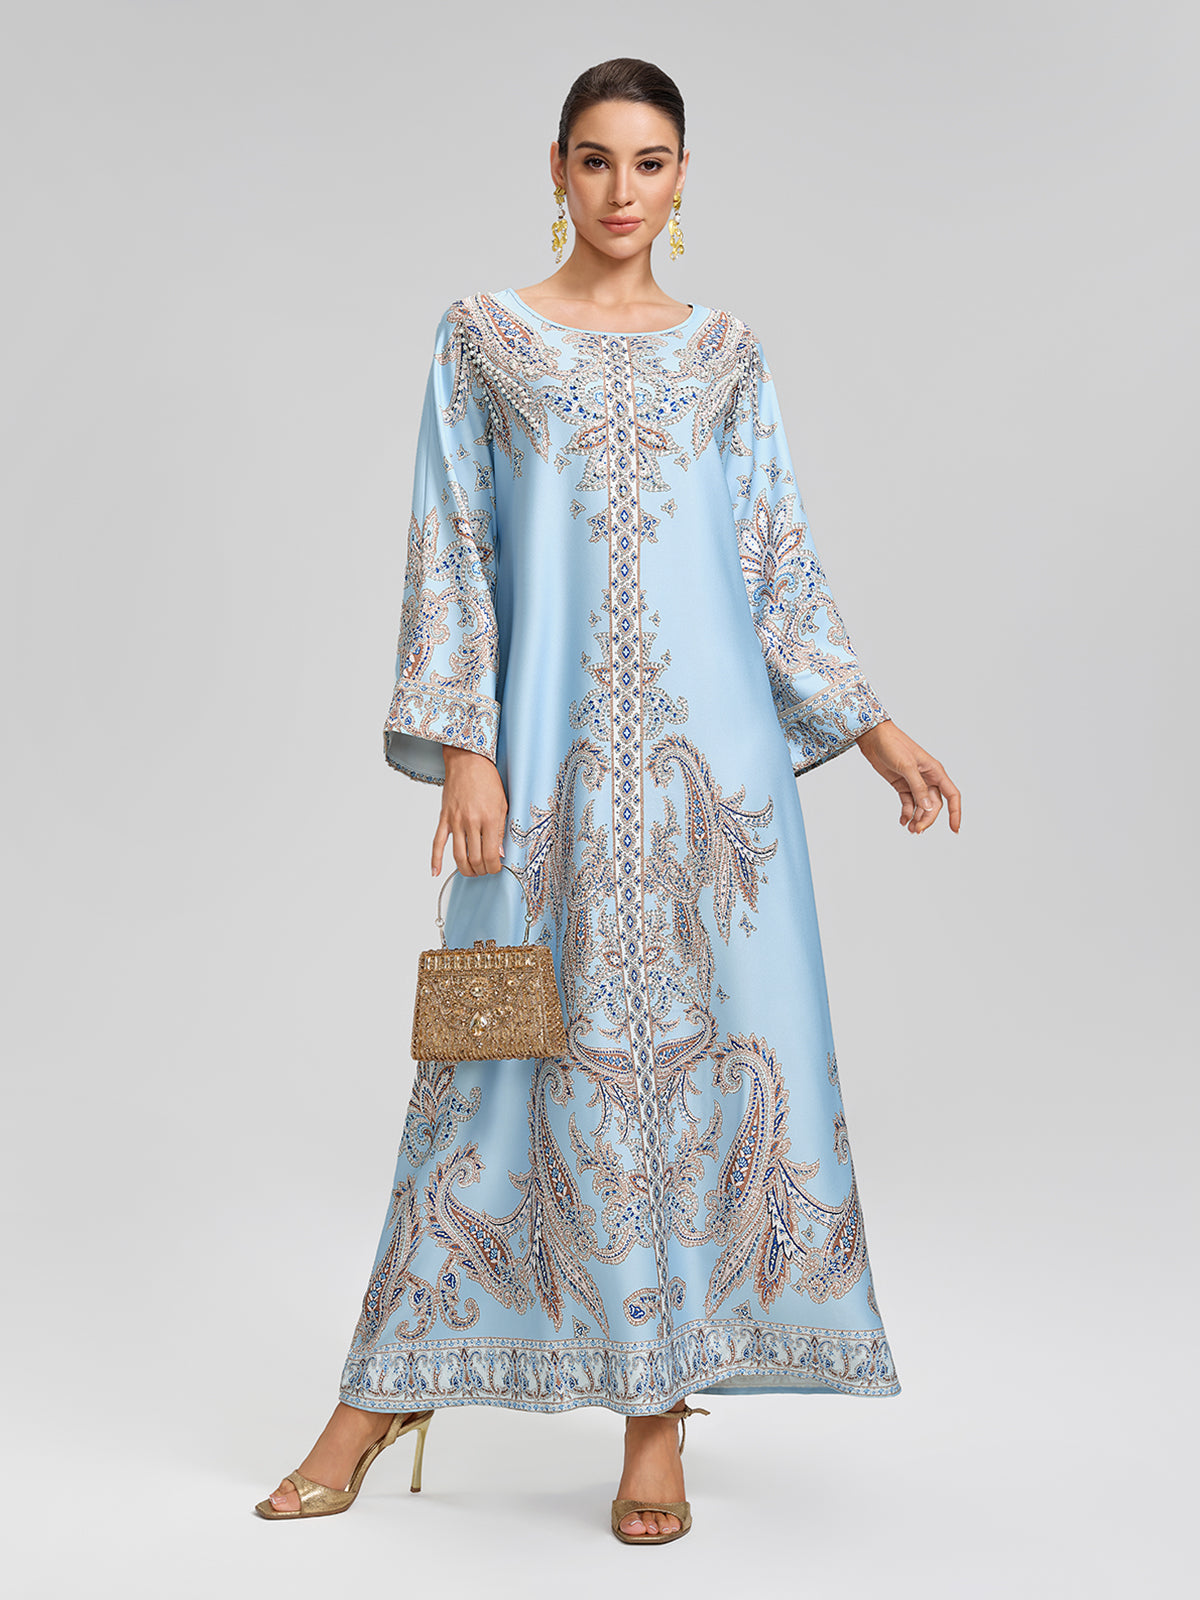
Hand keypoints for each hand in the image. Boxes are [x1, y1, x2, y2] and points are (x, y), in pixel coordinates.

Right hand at [432, 746, 508, 875]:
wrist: (468, 760)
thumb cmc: (487, 779)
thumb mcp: (503, 804)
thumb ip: (502, 830)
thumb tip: (500, 853)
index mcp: (489, 819)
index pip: (491, 854)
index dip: (494, 867)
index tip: (497, 868)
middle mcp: (471, 822)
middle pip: (474, 858)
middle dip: (481, 870)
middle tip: (486, 869)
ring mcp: (455, 821)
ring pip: (458, 855)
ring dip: (465, 869)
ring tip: (471, 872)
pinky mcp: (444, 818)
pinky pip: (437, 842)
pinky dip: (435, 859)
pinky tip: (436, 871)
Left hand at [854, 720, 960, 834]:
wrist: (874, 738)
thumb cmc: (893, 745)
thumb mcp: (907, 766)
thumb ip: (918, 788)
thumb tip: (928, 807)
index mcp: (935, 771)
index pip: (952, 795)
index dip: (955, 813)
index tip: (954, 829)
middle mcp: (928, 778)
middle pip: (934, 805)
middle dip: (927, 818)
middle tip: (917, 829)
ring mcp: (914, 782)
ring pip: (921, 806)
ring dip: (917, 818)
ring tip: (910, 829)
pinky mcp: (902, 785)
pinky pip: (908, 803)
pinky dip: (906, 813)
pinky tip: (902, 821)